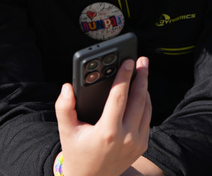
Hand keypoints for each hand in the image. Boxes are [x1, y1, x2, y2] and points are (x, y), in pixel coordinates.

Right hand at [55, 57, 151, 175]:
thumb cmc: (77, 152)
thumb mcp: (66, 130)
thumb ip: (63, 107)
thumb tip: (67, 88)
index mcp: (108, 132)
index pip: (120, 97)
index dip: (124, 76)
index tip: (128, 61)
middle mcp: (127, 137)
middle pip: (139, 99)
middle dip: (141, 77)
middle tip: (142, 60)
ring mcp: (137, 142)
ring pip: (146, 108)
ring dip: (145, 88)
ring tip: (142, 72)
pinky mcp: (142, 145)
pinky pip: (147, 118)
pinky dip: (145, 102)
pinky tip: (140, 91)